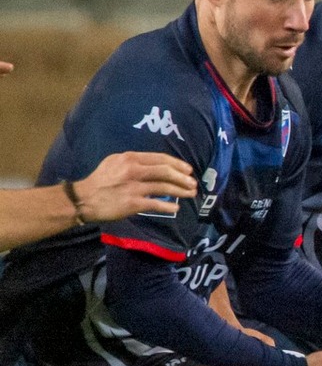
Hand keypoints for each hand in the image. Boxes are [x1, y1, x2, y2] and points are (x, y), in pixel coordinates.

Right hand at [73, 151, 196, 222]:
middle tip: (193, 183)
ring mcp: (133, 187)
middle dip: (183, 177)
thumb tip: (157, 164)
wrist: (84, 199)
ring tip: (190, 193)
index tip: (188, 170)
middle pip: (165, 171)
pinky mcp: (133, 203)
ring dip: (181, 191)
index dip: (177, 164)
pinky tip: (176, 207)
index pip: (160, 158)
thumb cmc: (101, 180)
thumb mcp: (114, 162)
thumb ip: (134, 161)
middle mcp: (133, 170)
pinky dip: (168, 206)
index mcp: (130, 158)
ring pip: (164, 187)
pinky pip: (156, 205)